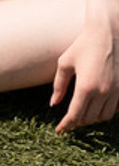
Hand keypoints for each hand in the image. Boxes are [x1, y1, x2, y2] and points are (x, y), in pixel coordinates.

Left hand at [50, 14, 118, 132]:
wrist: (110, 33)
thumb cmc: (83, 45)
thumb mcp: (65, 63)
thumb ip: (59, 85)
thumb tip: (54, 104)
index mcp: (86, 87)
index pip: (74, 115)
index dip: (66, 125)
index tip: (59, 131)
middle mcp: (103, 93)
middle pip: (89, 119)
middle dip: (77, 123)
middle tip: (68, 123)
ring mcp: (117, 92)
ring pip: (104, 116)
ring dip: (92, 119)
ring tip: (81, 116)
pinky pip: (115, 109)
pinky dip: (105, 113)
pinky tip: (97, 108)